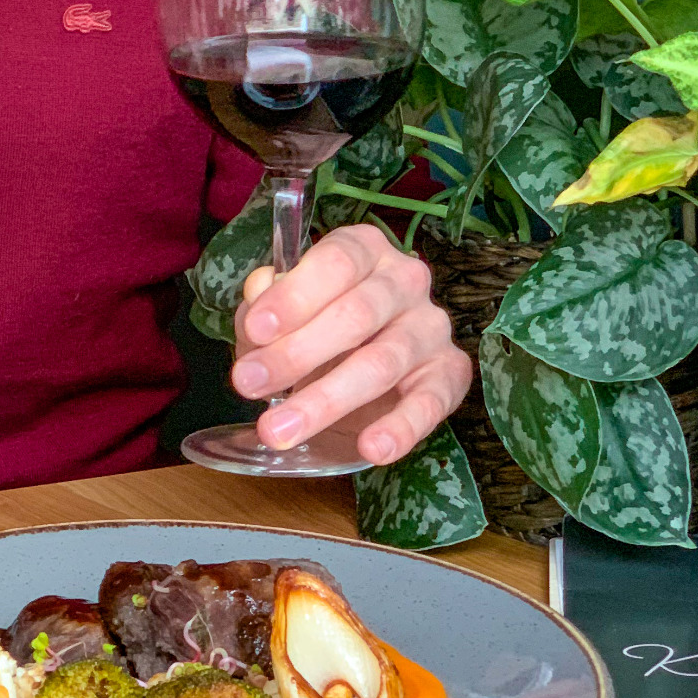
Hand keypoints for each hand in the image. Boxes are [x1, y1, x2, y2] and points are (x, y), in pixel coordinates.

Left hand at [230, 225, 469, 464]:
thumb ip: (264, 305)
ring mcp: (431, 327)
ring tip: (279, 428)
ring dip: (326, 400)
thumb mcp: (283, 311)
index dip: (294, 296)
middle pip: (355, 315)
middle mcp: (405, 279)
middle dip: (296, 353)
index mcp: (365, 249)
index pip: (335, 262)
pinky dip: (402, 427)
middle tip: (248, 384)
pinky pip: (430, 401)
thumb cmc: (318, 323)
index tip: (255, 329)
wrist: (367, 366)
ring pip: (381, 363)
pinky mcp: (449, 373)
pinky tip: (372, 448)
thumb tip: (257, 303)